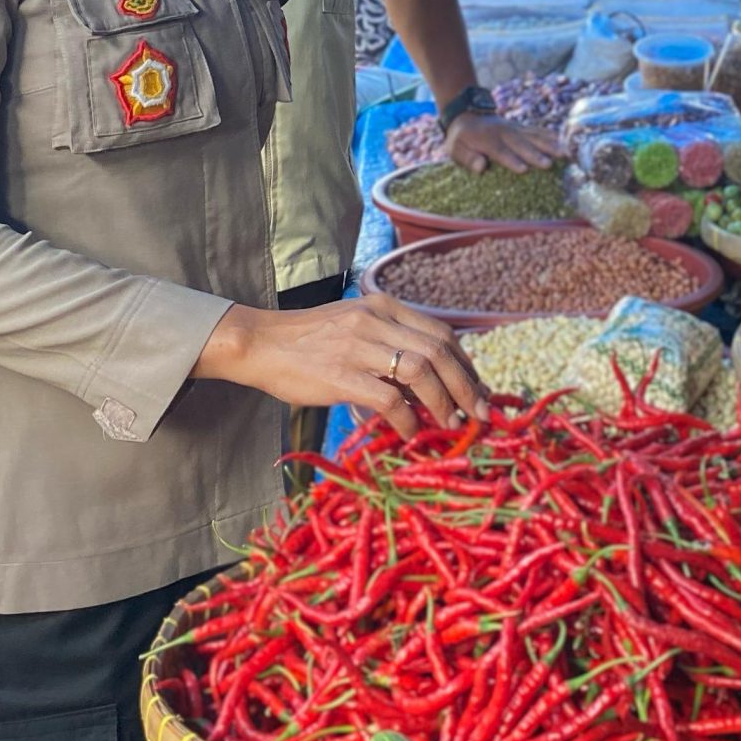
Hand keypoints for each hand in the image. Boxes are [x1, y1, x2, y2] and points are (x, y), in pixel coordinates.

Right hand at [194, 293, 486, 436]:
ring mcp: (358, 346)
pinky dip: (407, 420)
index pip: (441, 332)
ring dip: (444, 402)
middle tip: (479, 413)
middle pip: (440, 350)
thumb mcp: (356, 327)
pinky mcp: (340, 375)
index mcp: (384, 306)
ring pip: (421, 371)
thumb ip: (391, 345)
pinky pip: (388, 399)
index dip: (466, 364)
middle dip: (466, 385)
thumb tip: (427, 387)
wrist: (260, 343)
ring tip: (451, 424)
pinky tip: (410, 434)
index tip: (478, 390)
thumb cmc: (308, 341)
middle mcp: (376, 320)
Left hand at [445, 111, 560, 173]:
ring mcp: (515, 128)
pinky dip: (551, 135)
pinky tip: (564, 141)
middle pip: (521, 143)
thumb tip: (481, 167)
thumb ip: (467, 157)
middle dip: (535, 154)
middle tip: (548, 164)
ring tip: (564, 153)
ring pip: (533, 136)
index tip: (524, 169)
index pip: (500, 150)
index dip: (511, 159)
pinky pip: (538, 131)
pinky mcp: (522, 128)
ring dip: (549, 144)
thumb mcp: (454, 149)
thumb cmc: (461, 139)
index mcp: (486, 139)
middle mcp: (503, 132)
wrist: (468, 115)